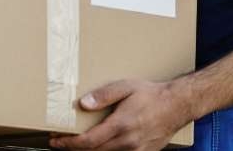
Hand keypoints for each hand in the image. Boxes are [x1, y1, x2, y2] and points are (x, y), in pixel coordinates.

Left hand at [49, 79, 192, 150]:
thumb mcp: (125, 87)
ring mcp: (137, 150)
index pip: (88, 141)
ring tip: (74, 144)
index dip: (68, 144)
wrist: (178, 105)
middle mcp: (128, 142)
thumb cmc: (150, 94)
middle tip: (59, 141)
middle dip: (73, 148)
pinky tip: (97, 146)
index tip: (55, 141)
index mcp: (121, 125)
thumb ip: (103, 95)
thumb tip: (83, 104)